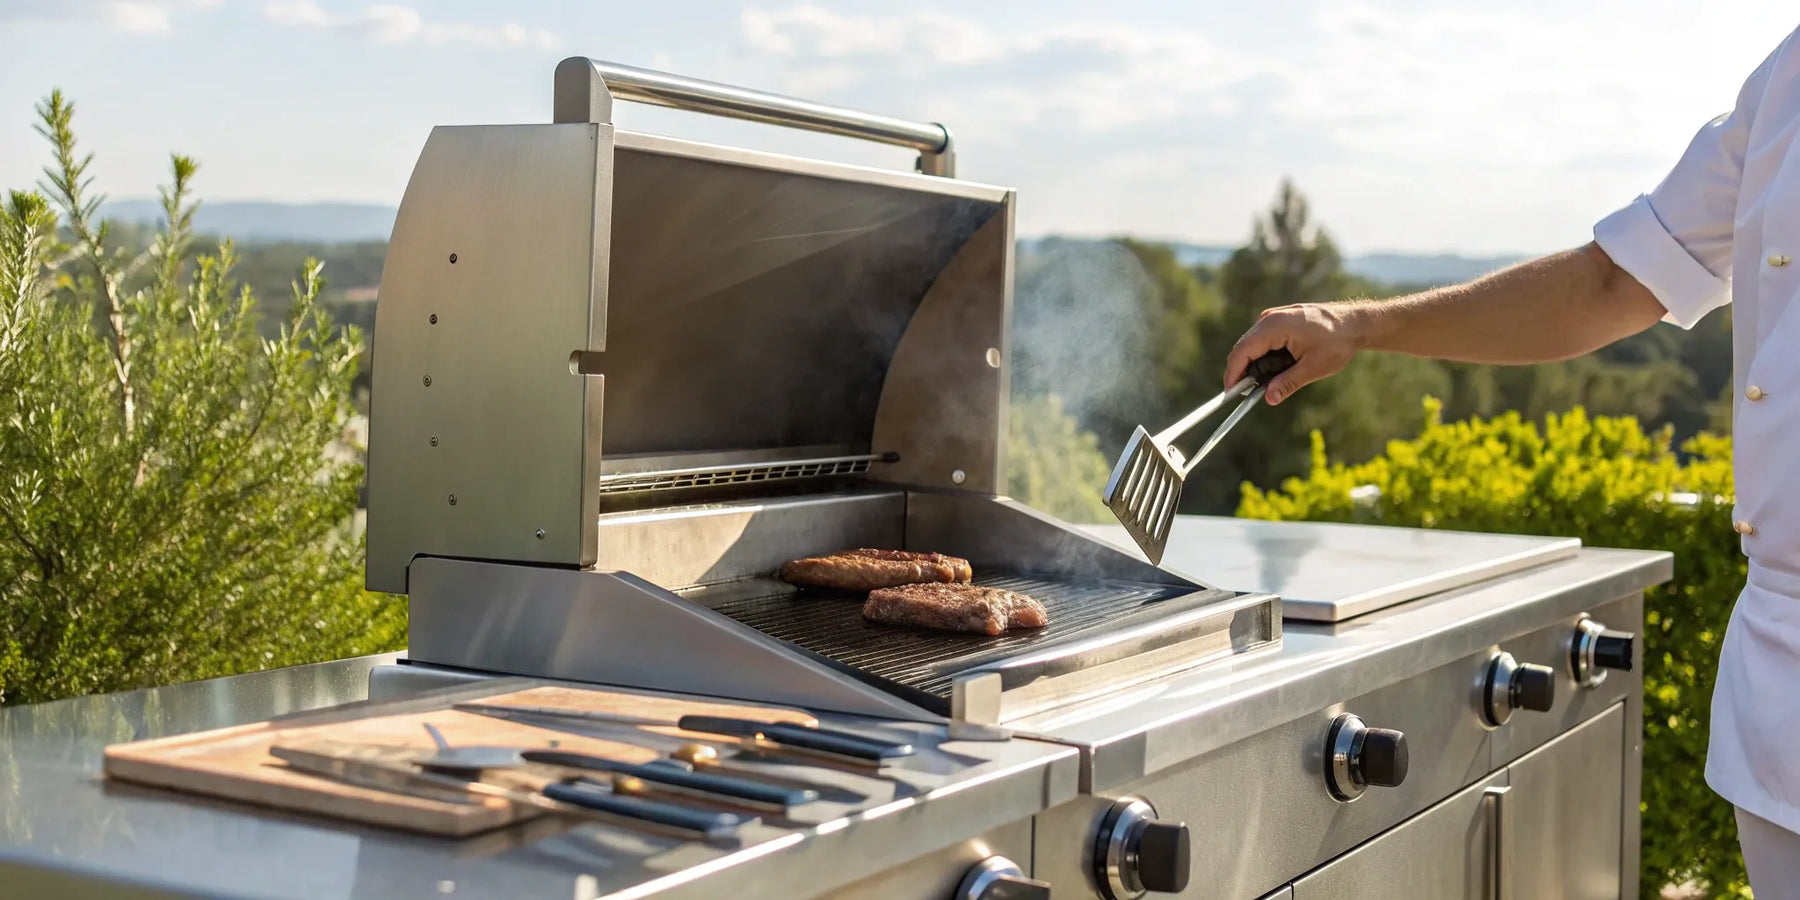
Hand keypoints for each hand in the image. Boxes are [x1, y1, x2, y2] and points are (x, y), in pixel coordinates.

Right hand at [1223, 303, 1362, 404]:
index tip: (1230, 393)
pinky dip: (1263, 355)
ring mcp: (1273, 317)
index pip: (1242, 351)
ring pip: (1252, 344)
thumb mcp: (1313, 367)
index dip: (1233, 373)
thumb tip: (1268, 399)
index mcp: (1274, 326)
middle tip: (1249, 393)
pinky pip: (1262, 339)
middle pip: (1244, 347)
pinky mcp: (1278, 320)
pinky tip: (1276, 368)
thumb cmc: (1337, 342)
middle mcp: (1269, 318)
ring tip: (1267, 382)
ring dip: (1255, 364)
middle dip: (1243, 371)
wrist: (1354, 323)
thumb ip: (1288, 383)